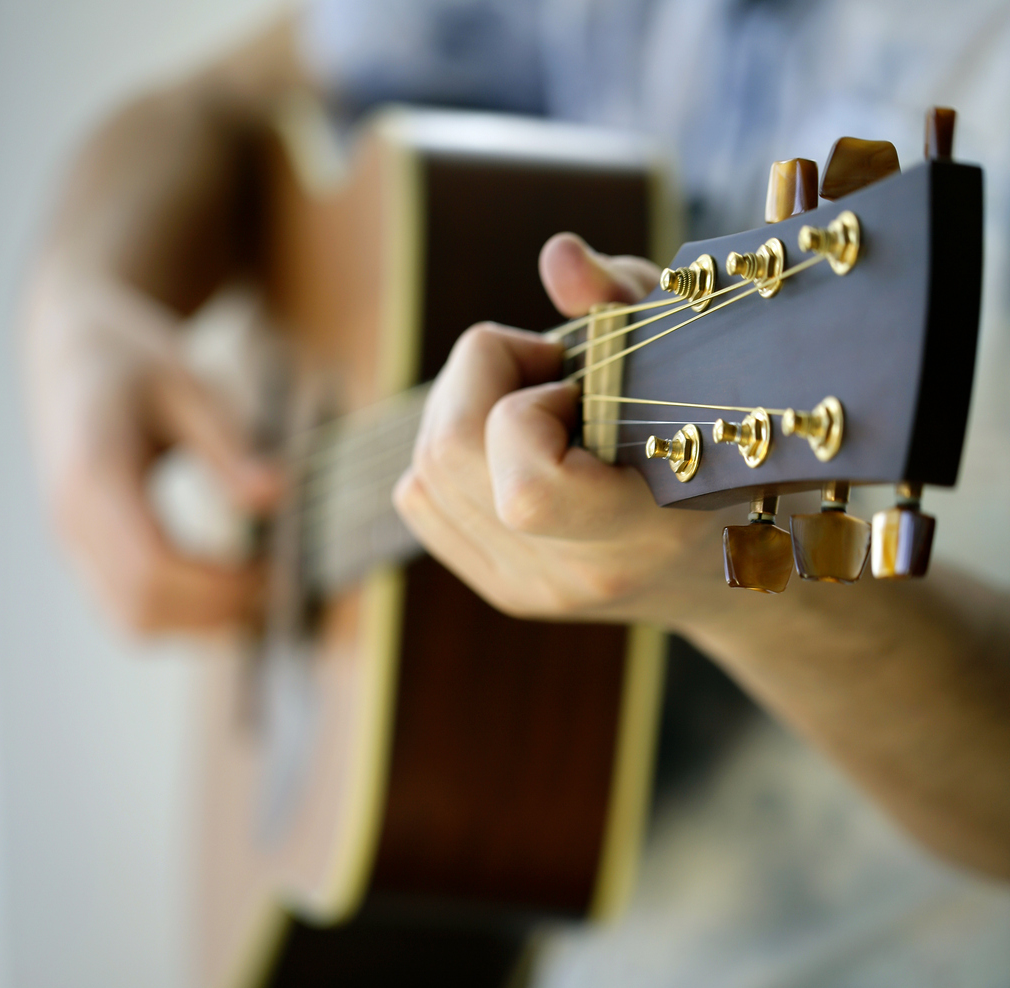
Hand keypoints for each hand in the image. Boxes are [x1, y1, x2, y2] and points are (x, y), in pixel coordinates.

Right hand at [25, 275, 283, 633]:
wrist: (74, 349)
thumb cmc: (134, 358)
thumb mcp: (187, 381)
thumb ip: (228, 442)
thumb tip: (276, 498)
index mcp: (93, 473)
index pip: (152, 564)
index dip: (219, 585)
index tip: (277, 572)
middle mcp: (71, 520)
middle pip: (143, 607)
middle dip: (218, 610)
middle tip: (280, 582)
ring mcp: (74, 543)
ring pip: (134, 623)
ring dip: (202, 623)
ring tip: (260, 586)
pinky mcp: (88, 554)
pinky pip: (130, 611)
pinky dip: (183, 616)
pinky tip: (229, 586)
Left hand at [394, 233, 727, 622]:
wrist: (710, 565)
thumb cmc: (709, 441)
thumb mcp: (687, 358)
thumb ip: (627, 301)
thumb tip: (557, 255)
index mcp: (644, 530)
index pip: (528, 490)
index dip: (527, 407)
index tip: (575, 382)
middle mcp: (575, 575)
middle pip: (451, 457)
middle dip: (479, 377)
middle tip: (543, 368)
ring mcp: (529, 589)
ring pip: (423, 473)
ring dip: (461, 404)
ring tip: (530, 398)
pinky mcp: (499, 587)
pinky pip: (419, 496)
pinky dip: (448, 447)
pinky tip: (507, 441)